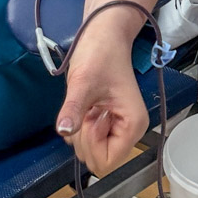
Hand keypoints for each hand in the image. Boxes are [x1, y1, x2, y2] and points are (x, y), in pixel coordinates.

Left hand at [56, 43, 147, 177]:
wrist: (103, 35)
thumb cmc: (100, 53)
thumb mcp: (83, 81)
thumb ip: (74, 108)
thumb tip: (64, 130)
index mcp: (134, 125)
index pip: (108, 162)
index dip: (92, 144)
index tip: (89, 118)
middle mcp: (129, 130)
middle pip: (98, 158)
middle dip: (85, 136)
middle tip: (88, 107)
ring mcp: (118, 127)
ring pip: (91, 150)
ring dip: (81, 130)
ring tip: (88, 103)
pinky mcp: (106, 122)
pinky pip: (87, 138)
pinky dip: (80, 125)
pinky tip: (87, 105)